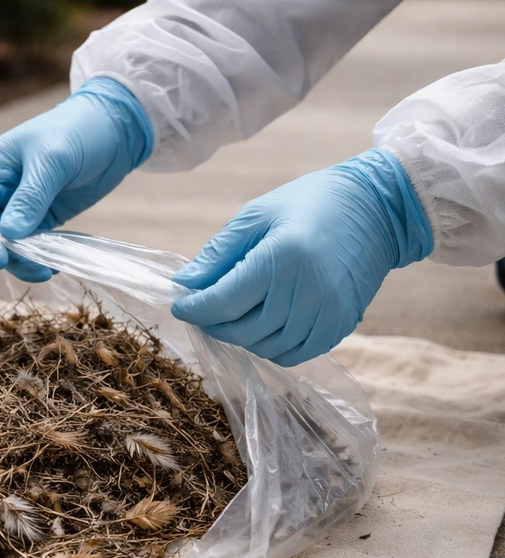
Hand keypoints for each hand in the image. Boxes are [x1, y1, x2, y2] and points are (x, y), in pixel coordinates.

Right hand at [0, 77, 151, 281]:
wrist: (115, 129)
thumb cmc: (77, 130)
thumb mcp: (52, 160)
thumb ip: (30, 198)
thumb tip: (10, 235)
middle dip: (6, 253)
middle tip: (33, 268)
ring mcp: (21, 206)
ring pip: (11, 244)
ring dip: (24, 261)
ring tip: (46, 270)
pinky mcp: (44, 217)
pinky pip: (34, 244)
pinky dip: (40, 257)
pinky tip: (53, 265)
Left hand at [171, 148, 432, 365]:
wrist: (377, 209)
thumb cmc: (309, 203)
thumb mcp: (256, 215)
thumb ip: (219, 253)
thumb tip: (185, 283)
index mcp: (282, 258)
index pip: (224, 302)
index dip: (194, 309)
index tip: (179, 305)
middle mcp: (307, 291)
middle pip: (242, 330)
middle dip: (213, 323)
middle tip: (202, 309)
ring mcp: (327, 313)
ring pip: (265, 347)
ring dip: (240, 337)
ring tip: (229, 317)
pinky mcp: (341, 325)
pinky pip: (293, 353)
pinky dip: (269, 347)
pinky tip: (261, 327)